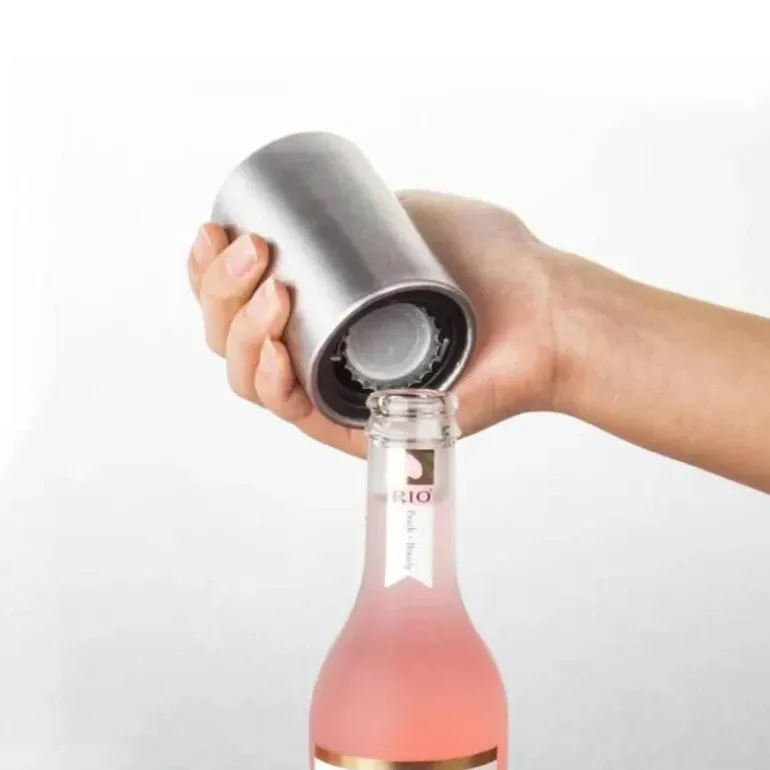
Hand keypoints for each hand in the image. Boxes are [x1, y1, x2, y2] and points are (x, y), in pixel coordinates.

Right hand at [187, 191, 571, 456]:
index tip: (216, 231)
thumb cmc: (494, 266)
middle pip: (232, 335)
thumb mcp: (414, 213)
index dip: (212, 268)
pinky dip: (269, 378)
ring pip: (249, 373)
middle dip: (221, 290)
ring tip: (272, 290)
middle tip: (253, 252)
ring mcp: (335, 388)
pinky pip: (292, 410)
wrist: (546, 309)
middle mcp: (321, 350)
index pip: (244, 295)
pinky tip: (274, 345)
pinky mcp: (357, 424)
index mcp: (325, 307)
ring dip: (239, 329)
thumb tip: (309, 206)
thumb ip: (363, 211)